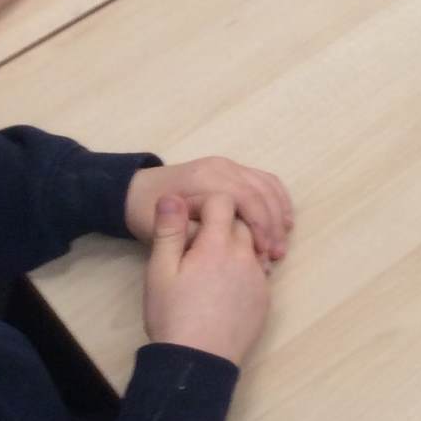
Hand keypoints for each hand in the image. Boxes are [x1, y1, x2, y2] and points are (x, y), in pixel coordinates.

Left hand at [127, 158, 292, 261]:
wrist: (136, 191)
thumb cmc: (146, 213)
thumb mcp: (160, 228)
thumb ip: (191, 232)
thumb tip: (223, 241)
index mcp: (204, 178)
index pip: (245, 198)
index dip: (259, 226)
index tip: (263, 253)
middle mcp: (221, 167)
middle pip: (261, 192)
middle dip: (273, 224)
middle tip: (276, 254)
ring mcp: (229, 165)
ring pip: (267, 185)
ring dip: (280, 213)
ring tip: (281, 242)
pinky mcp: (234, 170)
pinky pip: (265, 180)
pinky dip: (278, 200)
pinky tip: (284, 221)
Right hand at [143, 194, 271, 366]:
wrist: (198, 361)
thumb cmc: (173, 316)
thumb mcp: (160, 272)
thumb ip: (169, 231)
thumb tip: (173, 196)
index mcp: (218, 244)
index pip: (222, 201)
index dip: (204, 204)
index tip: (188, 218)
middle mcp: (245, 255)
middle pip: (241, 222)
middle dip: (221, 224)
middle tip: (196, 244)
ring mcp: (259, 277)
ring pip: (252, 246)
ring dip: (236, 246)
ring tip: (211, 265)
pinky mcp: (265, 298)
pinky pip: (258, 270)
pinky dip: (244, 269)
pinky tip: (224, 285)